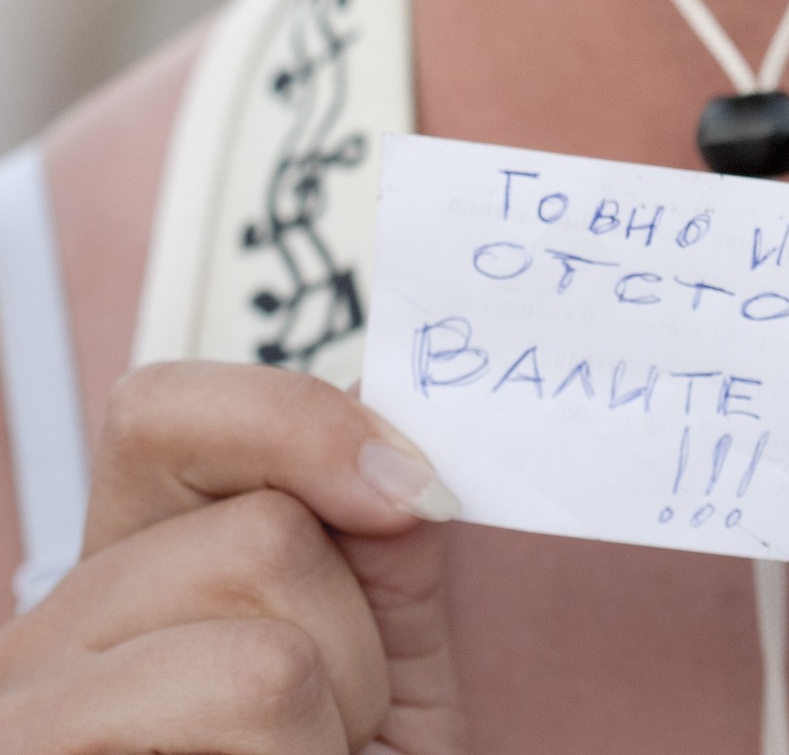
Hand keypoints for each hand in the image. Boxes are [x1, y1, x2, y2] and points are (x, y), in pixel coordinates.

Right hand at [0, 361, 461, 752]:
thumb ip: (381, 543)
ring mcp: (33, 723)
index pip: (163, 411)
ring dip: (337, 738)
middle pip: (259, 538)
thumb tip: (401, 442)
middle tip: (333, 729)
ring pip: (265, 662)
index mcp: (122, 565)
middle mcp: (47, 634)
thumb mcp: (372, 659)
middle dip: (356, 644)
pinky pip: (252, 730)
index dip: (295, 420)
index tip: (407, 490)